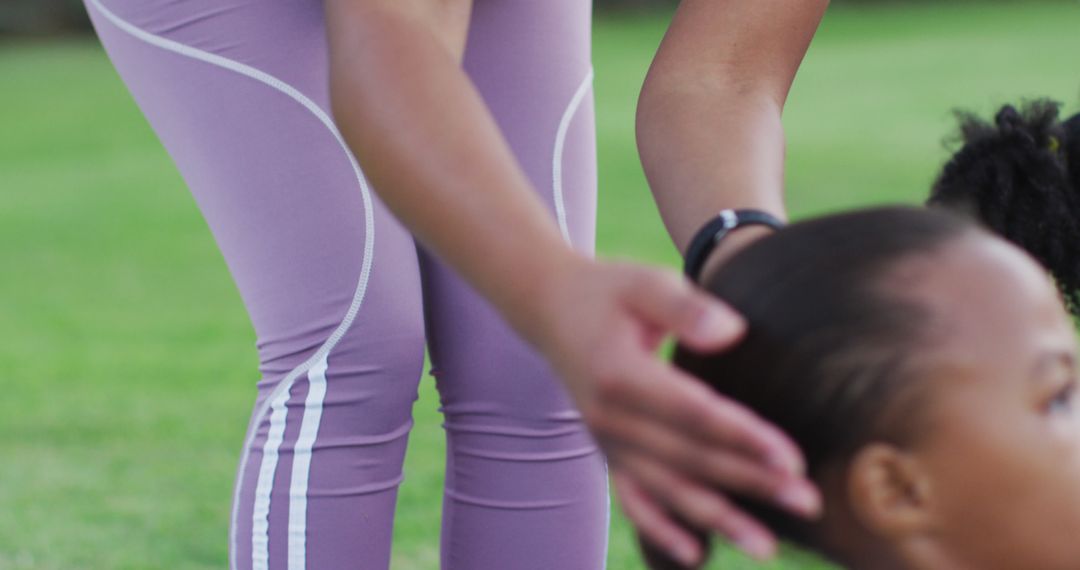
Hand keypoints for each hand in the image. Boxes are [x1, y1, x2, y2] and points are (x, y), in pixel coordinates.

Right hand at [528, 256, 820, 565]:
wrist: (550, 308)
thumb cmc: (609, 292)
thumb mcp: (644, 282)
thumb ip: (685, 307)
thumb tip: (732, 332)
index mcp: (619, 374)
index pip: (692, 414)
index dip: (742, 437)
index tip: (791, 458)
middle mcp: (609, 417)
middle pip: (688, 458)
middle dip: (749, 482)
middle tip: (807, 501)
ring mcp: (606, 441)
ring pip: (667, 488)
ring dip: (717, 517)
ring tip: (766, 546)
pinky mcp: (607, 453)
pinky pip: (634, 500)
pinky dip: (661, 529)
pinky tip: (697, 554)